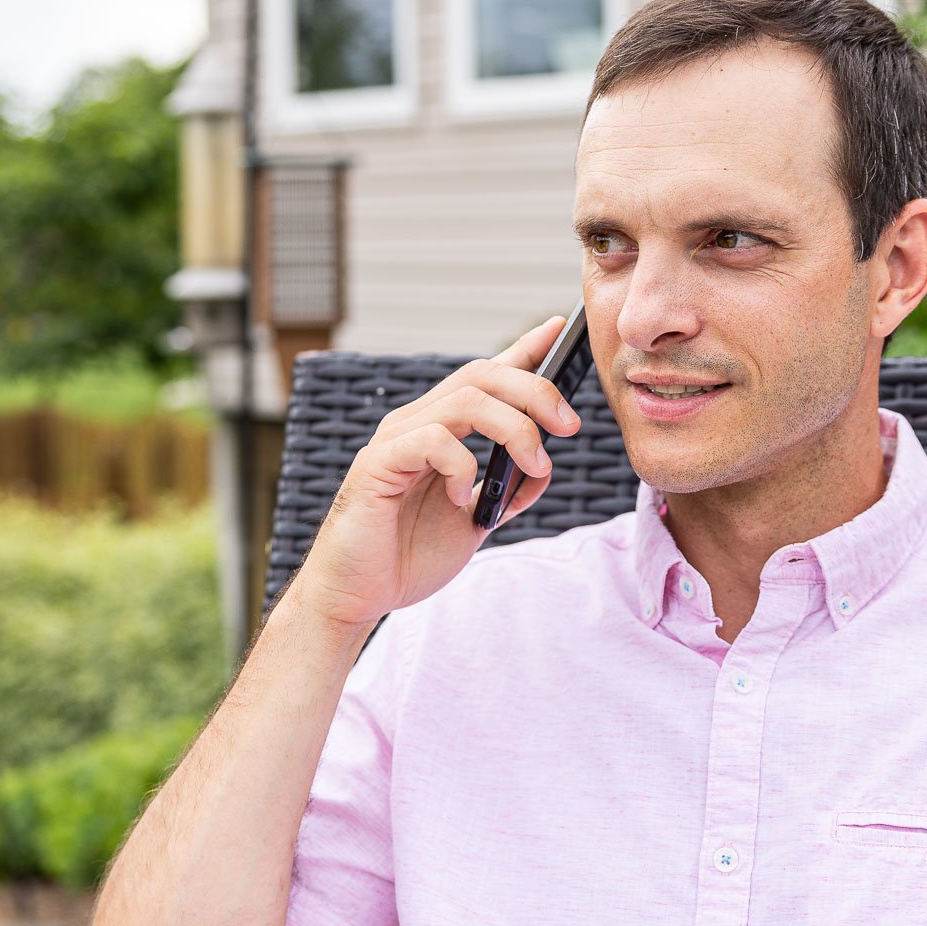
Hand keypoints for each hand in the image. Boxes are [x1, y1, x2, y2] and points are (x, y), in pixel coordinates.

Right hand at [286, 315, 582, 628]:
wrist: (357, 596)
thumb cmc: (407, 555)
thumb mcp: (476, 519)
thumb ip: (506, 490)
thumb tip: (544, 466)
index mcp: (440, 430)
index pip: (485, 375)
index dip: (524, 348)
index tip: (561, 329)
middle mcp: (417, 423)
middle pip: (482, 374)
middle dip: (536, 391)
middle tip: (569, 427)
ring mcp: (395, 440)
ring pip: (466, 399)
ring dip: (515, 429)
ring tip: (535, 466)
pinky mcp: (377, 464)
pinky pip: (433, 440)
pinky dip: (462, 466)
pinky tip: (463, 499)